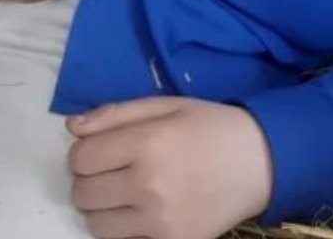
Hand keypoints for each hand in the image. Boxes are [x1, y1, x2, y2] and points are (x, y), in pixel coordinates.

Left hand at [67, 97, 273, 238]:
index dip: (84, 152)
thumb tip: (71, 127)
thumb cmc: (211, 125)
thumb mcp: (167, 105)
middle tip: (114, 171)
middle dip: (90, 179)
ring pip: (96, 224)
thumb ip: (116, 113)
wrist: (260, 161)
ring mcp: (159, 222)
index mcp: (147, 142)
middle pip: (83, 192)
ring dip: (103, 208)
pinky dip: (126, 229)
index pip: (81, 157)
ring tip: (128, 193)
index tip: (102, 150)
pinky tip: (144, 212)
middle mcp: (148, 185)